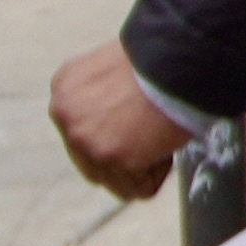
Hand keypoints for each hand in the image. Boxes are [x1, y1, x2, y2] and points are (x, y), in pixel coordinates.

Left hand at [50, 39, 194, 199]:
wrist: (181, 58)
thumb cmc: (164, 58)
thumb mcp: (116, 67)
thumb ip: (105, 96)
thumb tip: (121, 122)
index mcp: (65, 87)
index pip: (83, 129)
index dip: (119, 130)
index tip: (141, 120)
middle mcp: (65, 115)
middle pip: (91, 161)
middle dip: (125, 155)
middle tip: (154, 135)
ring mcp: (84, 140)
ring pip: (115, 179)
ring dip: (143, 165)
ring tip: (162, 136)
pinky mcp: (111, 160)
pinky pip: (140, 188)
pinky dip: (159, 174)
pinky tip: (168, 144)